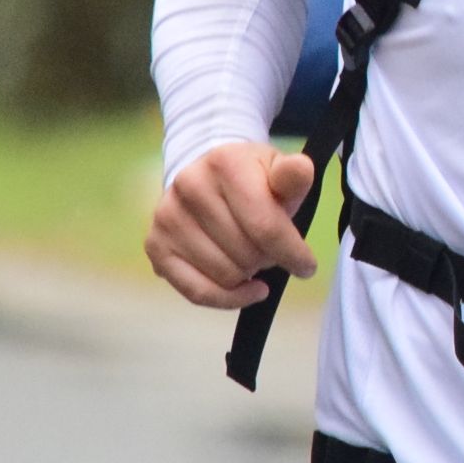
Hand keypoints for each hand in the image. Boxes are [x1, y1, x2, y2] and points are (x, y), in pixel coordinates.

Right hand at [146, 142, 317, 308]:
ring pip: (225, 276)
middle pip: (246, 254)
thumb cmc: (252, 179)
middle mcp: (189, 186)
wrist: (208, 177)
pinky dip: (228, 299)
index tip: (307, 266)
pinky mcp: (156, 245)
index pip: (265, 226)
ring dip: (248, 275)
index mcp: (225, 163)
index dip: (292, 253)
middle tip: (270, 249)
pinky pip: (197, 292)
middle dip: (269, 259)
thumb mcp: (278, 170)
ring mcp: (168, 217)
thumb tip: (301, 168)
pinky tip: (245, 289)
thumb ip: (293, 175)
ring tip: (252, 256)